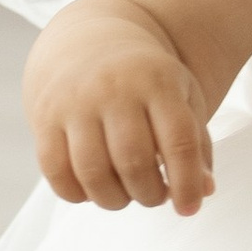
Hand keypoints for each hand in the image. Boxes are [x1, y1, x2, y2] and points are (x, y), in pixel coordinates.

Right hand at [25, 10, 215, 216]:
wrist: (89, 42)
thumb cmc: (146, 81)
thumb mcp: (182, 97)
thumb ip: (198, 144)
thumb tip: (206, 190)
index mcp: (157, 81)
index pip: (179, 141)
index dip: (187, 183)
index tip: (189, 208)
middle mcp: (114, 88)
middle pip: (134, 162)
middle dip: (150, 194)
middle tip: (155, 195)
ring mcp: (75, 102)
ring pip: (93, 172)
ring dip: (114, 199)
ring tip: (126, 195)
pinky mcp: (45, 117)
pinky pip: (55, 171)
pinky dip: (76, 194)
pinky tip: (93, 190)